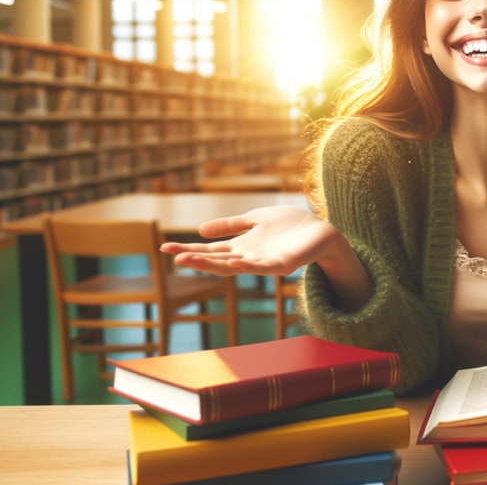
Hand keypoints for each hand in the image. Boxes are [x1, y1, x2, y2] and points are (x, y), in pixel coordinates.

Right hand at [160, 205, 344, 276]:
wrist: (320, 229)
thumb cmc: (290, 225)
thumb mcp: (255, 220)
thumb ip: (230, 226)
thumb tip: (199, 230)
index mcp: (242, 246)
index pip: (210, 250)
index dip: (189, 250)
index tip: (165, 248)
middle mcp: (249, 257)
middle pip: (217, 260)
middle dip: (195, 259)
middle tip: (173, 257)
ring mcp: (265, 262)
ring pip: (235, 267)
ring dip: (214, 265)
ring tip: (192, 260)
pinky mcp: (283, 264)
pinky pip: (263, 268)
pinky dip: (249, 266)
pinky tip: (236, 261)